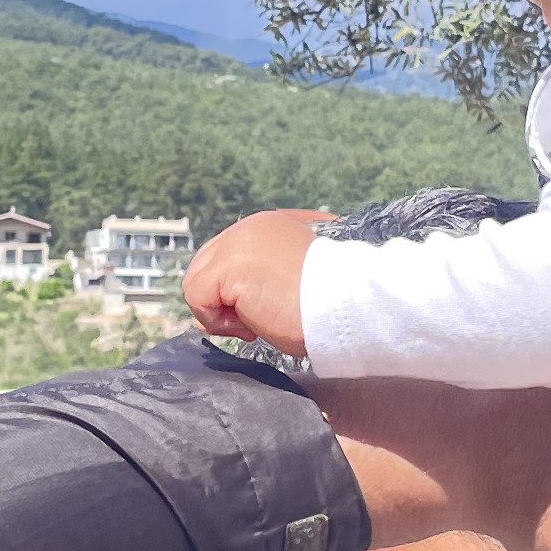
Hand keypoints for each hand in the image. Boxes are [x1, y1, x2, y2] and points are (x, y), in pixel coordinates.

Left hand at [182, 209, 325, 355]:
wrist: (352, 304)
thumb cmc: (335, 301)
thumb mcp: (298, 279)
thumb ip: (265, 279)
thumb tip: (223, 308)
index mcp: (270, 225)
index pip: (227, 255)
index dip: (233, 291)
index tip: (262, 310)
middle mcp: (250, 227)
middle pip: (205, 267)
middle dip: (222, 302)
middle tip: (256, 322)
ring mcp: (238, 243)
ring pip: (198, 284)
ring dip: (222, 313)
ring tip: (257, 322)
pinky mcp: (230, 267)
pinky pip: (198, 298)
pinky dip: (217, 321)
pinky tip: (251, 325)